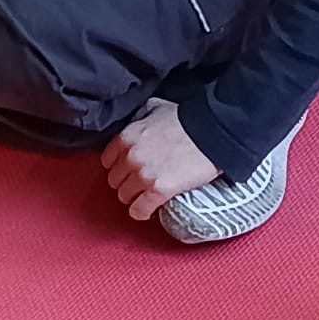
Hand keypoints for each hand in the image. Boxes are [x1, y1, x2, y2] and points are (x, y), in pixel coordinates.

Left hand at [102, 100, 221, 222]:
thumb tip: (139, 119)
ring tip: (147, 196)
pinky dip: (143, 212)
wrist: (211, 133)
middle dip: (127, 182)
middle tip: (141, 183)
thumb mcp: (158, 107)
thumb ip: (142, 115)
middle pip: (115, 181)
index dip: (120, 166)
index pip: (107, 161)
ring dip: (135, 198)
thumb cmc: (187, 119)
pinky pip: (139, 210)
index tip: (129, 169)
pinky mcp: (158, 190)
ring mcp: (142, 175)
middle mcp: (130, 157)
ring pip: (125, 197)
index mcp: (127, 137)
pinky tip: (151, 209)